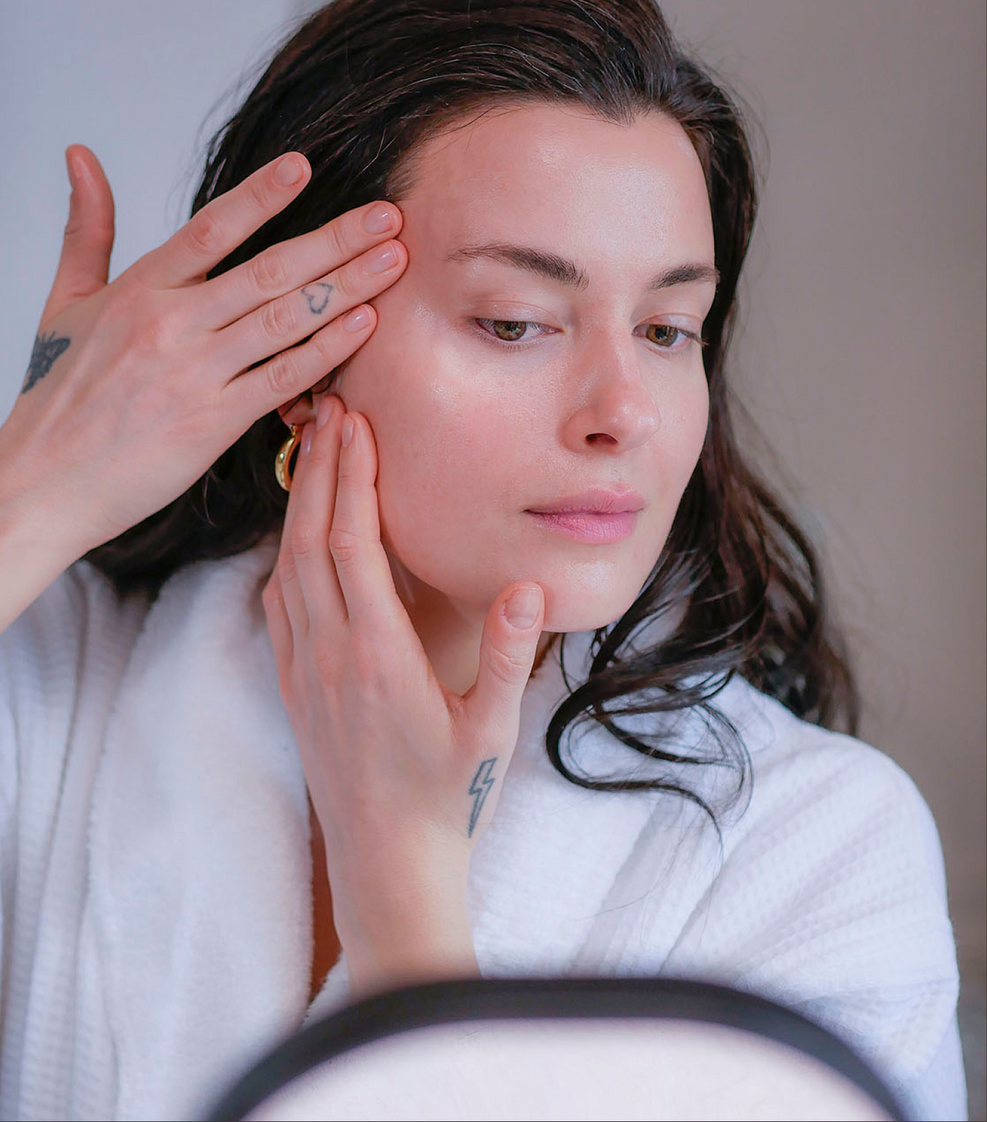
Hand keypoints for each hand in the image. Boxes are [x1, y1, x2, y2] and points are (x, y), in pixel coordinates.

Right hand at [0, 144, 406, 558]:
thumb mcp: (64, 301)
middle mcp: (171, 323)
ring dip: (347, 286)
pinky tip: (365, 325)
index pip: (212, 228)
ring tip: (394, 260)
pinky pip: (283, 377)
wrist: (44, 479)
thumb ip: (87, 229)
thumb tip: (82, 156)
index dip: (261, 195)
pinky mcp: (213, 422)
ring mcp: (195, 373)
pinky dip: (326, 350)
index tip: (307, 167)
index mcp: (139, 289)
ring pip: (285, 319)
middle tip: (388, 216)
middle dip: (336, 239)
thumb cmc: (58, 394)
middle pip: (270, 270)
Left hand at [261, 396, 544, 987]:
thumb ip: (507, 656)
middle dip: (323, 470)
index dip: (352, 478)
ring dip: (300, 504)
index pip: (353, 545)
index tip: (358, 424)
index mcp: (378, 656)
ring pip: (288, 566)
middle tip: (333, 409)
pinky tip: (299, 534)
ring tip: (317, 452)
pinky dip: (287, 552)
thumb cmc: (447, 796)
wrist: (387, 861)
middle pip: (311, 540)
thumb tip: (523, 586)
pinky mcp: (297, 685)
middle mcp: (330, 654)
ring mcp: (306, 669)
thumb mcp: (491, 731)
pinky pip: (281, 603)